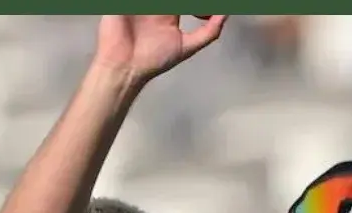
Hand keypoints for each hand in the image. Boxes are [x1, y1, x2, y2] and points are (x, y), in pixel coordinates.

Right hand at [94, 15, 227, 87]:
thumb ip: (209, 32)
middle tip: (188, 12)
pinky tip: (157, 11)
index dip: (200, 6)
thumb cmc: (152, 60)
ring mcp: (142, 3)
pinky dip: (146, 3)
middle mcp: (156, 5)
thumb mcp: (186, 47)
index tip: (201, 15)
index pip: (190, 0)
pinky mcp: (125, 3)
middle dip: (189, 3)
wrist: (125, 67)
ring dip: (166, 4)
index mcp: (169, 12)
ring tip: (167, 12)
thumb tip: (226, 15)